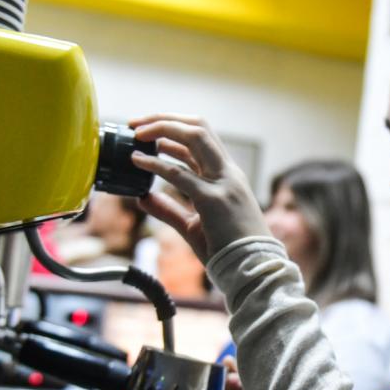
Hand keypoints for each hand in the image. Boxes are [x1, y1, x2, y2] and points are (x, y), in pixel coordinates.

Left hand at [129, 114, 270, 262]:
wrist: (253, 270)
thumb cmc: (228, 251)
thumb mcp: (194, 225)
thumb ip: (169, 209)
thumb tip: (143, 198)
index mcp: (227, 176)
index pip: (201, 139)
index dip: (173, 129)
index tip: (148, 131)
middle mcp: (227, 173)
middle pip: (199, 127)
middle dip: (165, 119)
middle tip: (136, 123)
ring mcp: (223, 184)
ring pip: (195, 137)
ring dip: (162, 129)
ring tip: (136, 133)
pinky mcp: (213, 200)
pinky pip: (180, 174)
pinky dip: (156, 164)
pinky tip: (138, 162)